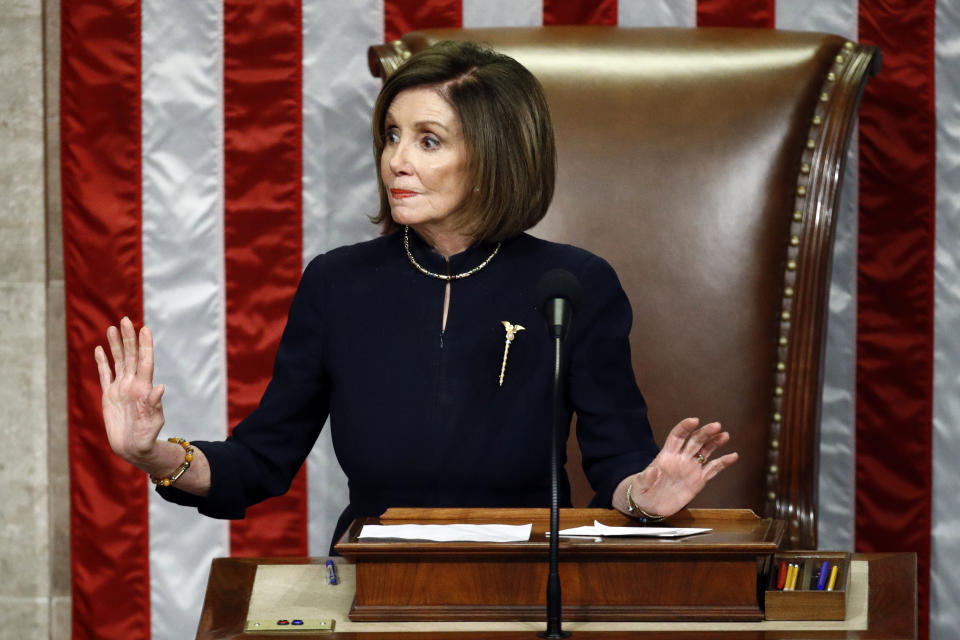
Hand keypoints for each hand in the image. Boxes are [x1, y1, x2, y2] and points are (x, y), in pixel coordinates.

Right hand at [94, 317, 165, 465]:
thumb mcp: (153, 421)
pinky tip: (100, 349)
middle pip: (131, 356)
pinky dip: (102, 362)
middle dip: (129, 338)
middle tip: (127, 320)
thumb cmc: (147, 436)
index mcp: (144, 388)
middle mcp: (132, 384)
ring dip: (115, 345)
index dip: (145, 346)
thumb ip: (155, 405)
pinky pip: (105, 374)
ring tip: (113, 328)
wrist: (133, 448)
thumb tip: (160, 388)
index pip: (145, 362)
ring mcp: (120, 388)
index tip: (145, 329)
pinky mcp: (109, 395)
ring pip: (118, 361)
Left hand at [626, 417, 738, 516]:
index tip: (694, 421)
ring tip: (724, 435)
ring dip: (715, 443)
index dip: (685, 427)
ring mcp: (690, 468)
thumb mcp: (640, 484)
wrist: (649, 505)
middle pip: (694, 441)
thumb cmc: (642, 491)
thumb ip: (647, 476)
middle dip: (704, 433)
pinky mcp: (698, 480)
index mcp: (666, 455)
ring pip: (705, 451)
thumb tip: (653, 470)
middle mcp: (680, 459)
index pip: (677, 436)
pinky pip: (713, 469)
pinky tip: (733, 456)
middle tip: (716, 426)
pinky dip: (723, 463)